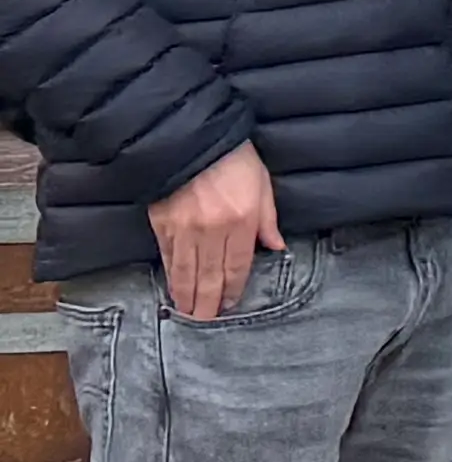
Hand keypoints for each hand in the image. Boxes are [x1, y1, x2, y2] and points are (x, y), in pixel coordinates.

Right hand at [152, 143, 275, 322]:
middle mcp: (214, 230)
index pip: (238, 266)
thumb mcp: (263, 184)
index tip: (230, 304)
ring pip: (186, 273)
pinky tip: (173, 289)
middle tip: (206, 321)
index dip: (233, 289)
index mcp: (243, 220)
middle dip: (208, 303)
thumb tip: (277, 247)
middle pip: (210, 277)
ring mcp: (186, 230)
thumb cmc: (234, 159)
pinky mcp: (163, 226)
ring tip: (188, 313)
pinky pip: (168, 259)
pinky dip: (171, 277)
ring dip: (187, 296)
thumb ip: (269, 219)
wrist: (193, 140)